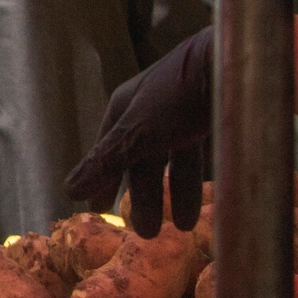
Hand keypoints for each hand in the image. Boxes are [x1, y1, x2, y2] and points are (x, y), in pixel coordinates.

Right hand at [65, 26, 210, 236]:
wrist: (230, 66)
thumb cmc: (175, 98)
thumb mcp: (134, 133)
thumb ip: (104, 163)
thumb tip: (67, 190)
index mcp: (126, 109)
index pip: (107, 149)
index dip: (102, 178)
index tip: (98, 206)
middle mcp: (151, 111)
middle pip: (141, 160)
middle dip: (142, 195)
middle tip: (145, 232)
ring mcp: (184, 116)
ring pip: (173, 161)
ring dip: (174, 195)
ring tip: (180, 228)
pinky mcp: (215, 121)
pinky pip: (201, 157)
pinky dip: (199, 181)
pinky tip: (207, 201)